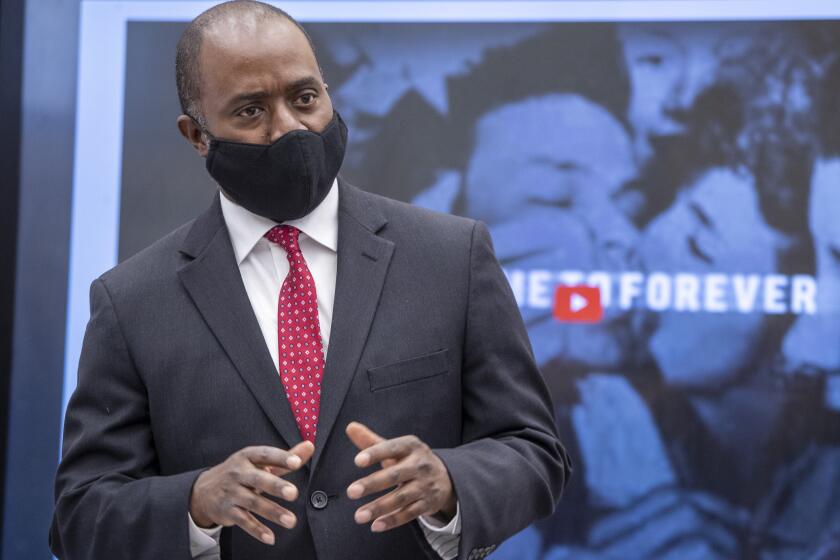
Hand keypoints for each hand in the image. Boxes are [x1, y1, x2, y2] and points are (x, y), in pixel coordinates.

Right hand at [189, 441, 313, 544]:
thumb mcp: (259, 462)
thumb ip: (285, 457)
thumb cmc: (241, 473)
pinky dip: (257, 530)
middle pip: (258, 479)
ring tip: (291, 521)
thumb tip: (310, 446)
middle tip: (293, 493)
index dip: (281, 458)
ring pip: (253, 503)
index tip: (296, 462)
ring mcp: (232, 493)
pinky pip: (243, 521)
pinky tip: (270, 537)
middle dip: (276, 486)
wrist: (204, 491)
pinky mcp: (228, 511)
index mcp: (248, 456)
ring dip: (273, 512)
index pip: (265, 455)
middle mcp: (238, 473)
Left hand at [345, 422, 455, 532]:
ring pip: (400, 498)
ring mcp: (425, 485)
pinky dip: (392, 520)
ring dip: (378, 507)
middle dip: (372, 484)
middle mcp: (419, 465)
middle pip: (394, 475)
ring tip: (358, 516)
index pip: (392, 448)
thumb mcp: (396, 448)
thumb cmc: (411, 460)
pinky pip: (409, 514)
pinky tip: (375, 525)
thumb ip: (371, 441)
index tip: (357, 461)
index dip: (375, 453)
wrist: (445, 477)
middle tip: (350, 492)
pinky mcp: (427, 504)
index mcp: (411, 446)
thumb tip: (349, 427)